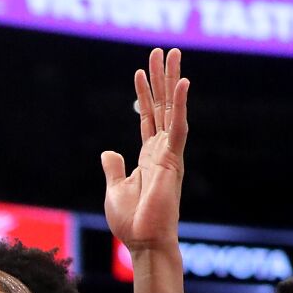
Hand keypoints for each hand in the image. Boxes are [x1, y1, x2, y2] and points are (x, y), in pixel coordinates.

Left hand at [102, 48, 189, 253]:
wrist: (143, 242)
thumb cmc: (131, 222)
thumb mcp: (115, 190)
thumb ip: (114, 169)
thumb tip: (108, 152)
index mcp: (149, 157)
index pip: (147, 118)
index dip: (144, 95)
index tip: (140, 71)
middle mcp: (162, 151)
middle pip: (162, 107)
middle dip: (161, 79)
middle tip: (162, 51)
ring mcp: (169, 154)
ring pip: (172, 109)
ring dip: (172, 81)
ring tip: (171, 53)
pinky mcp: (173, 160)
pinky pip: (178, 127)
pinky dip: (180, 104)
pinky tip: (183, 81)